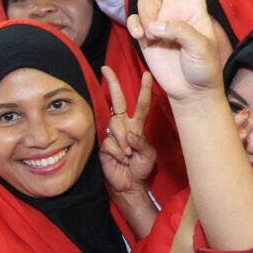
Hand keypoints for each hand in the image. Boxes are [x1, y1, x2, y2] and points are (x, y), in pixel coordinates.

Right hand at [99, 67, 156, 196]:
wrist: (129, 184)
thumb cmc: (141, 168)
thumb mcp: (149, 156)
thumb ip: (142, 144)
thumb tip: (129, 136)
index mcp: (137, 125)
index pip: (142, 104)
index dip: (144, 90)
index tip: (147, 74)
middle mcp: (123, 125)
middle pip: (118, 101)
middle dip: (113, 84)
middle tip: (106, 68)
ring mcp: (112, 133)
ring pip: (116, 126)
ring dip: (124, 143)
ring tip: (129, 156)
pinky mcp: (103, 144)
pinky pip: (111, 143)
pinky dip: (118, 153)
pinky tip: (120, 160)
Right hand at [126, 0, 221, 102]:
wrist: (190, 91)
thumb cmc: (204, 68)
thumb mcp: (200, 47)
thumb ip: (179, 31)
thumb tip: (154, 24)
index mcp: (196, 6)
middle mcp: (177, 7)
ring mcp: (160, 18)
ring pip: (145, 1)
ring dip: (148, 18)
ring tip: (157, 38)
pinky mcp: (145, 32)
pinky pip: (133, 18)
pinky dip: (135, 27)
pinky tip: (143, 39)